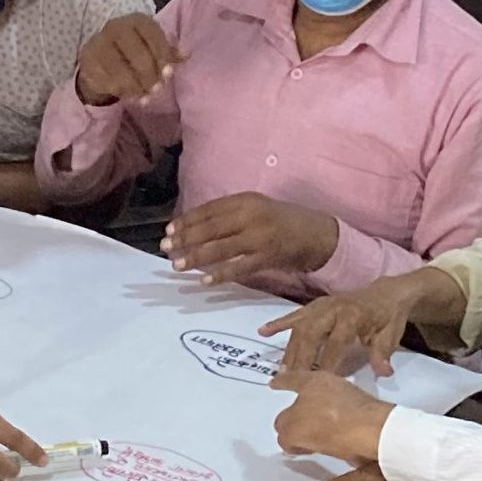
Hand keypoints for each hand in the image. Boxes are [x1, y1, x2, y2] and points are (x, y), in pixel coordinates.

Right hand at [74, 13, 183, 105]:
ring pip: (121, 70)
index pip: (153, 34)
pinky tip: (130, 96)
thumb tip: (186, 54)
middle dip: (150, 75)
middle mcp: (116, 26)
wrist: (100, 59)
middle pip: (138, 54)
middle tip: (157, 89)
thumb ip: (169, 52)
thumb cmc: (133, 52)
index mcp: (137, 21)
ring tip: (145, 97)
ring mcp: (99, 42)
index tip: (169, 73)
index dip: (162, 55)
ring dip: (136, 87)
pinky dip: (121, 91)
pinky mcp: (87, 59)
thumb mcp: (153, 49)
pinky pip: (107, 79)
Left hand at [163, 195, 338, 285]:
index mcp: (246, 200)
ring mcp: (260, 236)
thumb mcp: (256, 209)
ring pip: (221, 247)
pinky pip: (239, 267)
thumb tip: (194, 228)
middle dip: (185, 238)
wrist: (316, 234)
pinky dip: (220, 274)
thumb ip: (230, 215)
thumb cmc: (280, 222)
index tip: (169, 231)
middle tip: (165, 248)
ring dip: (196, 257)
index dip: (187, 220)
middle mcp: (251, 215)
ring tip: (177, 265)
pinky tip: (204, 280)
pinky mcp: (268, 256)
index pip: (209, 209)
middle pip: (211, 228)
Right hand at [262, 280, 416, 375]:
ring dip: (289, 350)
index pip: (337, 341)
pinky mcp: (314, 306)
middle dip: (301, 357)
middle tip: (290, 380)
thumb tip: (383, 372)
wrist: (388, 293)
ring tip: (280, 372)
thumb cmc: (388, 318)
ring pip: (300, 328)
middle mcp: (332, 308)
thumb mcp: (390, 335)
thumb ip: (382, 354)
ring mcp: (321, 306)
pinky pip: (294, 315)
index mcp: (352, 315)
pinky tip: (263, 332)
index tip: (320, 382)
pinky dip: (278, 323)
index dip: (329, 361)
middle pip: (311, 333)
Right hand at [270, 369, 392, 462]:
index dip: (280, 382)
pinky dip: (333, 433)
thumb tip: (288, 437)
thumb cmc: (328, 425)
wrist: (374, 433)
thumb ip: (284, 431)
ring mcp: (350, 398)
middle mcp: (332, 384)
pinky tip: (331, 445)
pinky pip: (340, 423)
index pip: (290, 379)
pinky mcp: (364, 414)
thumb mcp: (293, 430)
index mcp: (312, 380)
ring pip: (324, 411)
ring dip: (316, 425)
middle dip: (298, 410)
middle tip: (291, 427)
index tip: (272, 384)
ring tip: (310, 442)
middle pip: (307, 396)